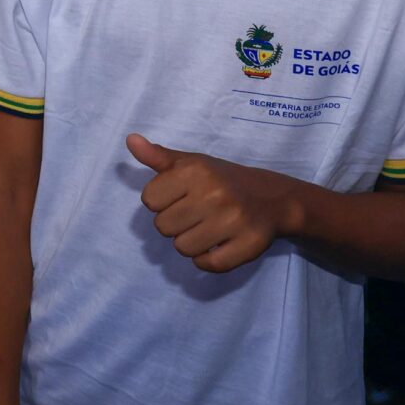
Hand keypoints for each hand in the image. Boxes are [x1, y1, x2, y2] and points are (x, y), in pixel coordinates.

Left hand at [127, 134, 298, 272]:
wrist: (273, 197)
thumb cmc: (222, 179)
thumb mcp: (191, 163)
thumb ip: (158, 156)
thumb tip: (130, 140)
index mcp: (196, 171)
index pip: (150, 200)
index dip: (162, 201)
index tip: (180, 197)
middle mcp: (215, 194)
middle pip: (162, 227)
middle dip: (175, 223)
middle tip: (195, 214)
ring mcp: (233, 221)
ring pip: (182, 248)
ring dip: (190, 242)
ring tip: (207, 228)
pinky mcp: (248, 244)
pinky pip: (208, 264)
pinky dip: (207, 260)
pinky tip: (217, 244)